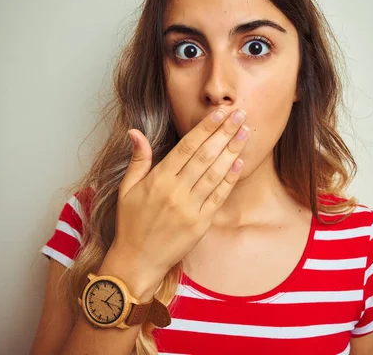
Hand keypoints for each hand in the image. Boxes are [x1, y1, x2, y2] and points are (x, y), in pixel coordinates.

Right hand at [111, 108, 248, 289]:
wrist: (138, 260)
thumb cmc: (131, 223)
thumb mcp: (127, 189)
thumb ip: (138, 159)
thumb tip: (135, 131)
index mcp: (158, 180)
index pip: (186, 146)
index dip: (205, 128)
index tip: (220, 112)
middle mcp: (175, 191)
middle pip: (205, 156)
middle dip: (224, 132)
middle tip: (239, 114)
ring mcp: (190, 208)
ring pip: (215, 173)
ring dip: (232, 151)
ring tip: (245, 132)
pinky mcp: (201, 224)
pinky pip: (218, 197)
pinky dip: (230, 179)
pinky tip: (240, 163)